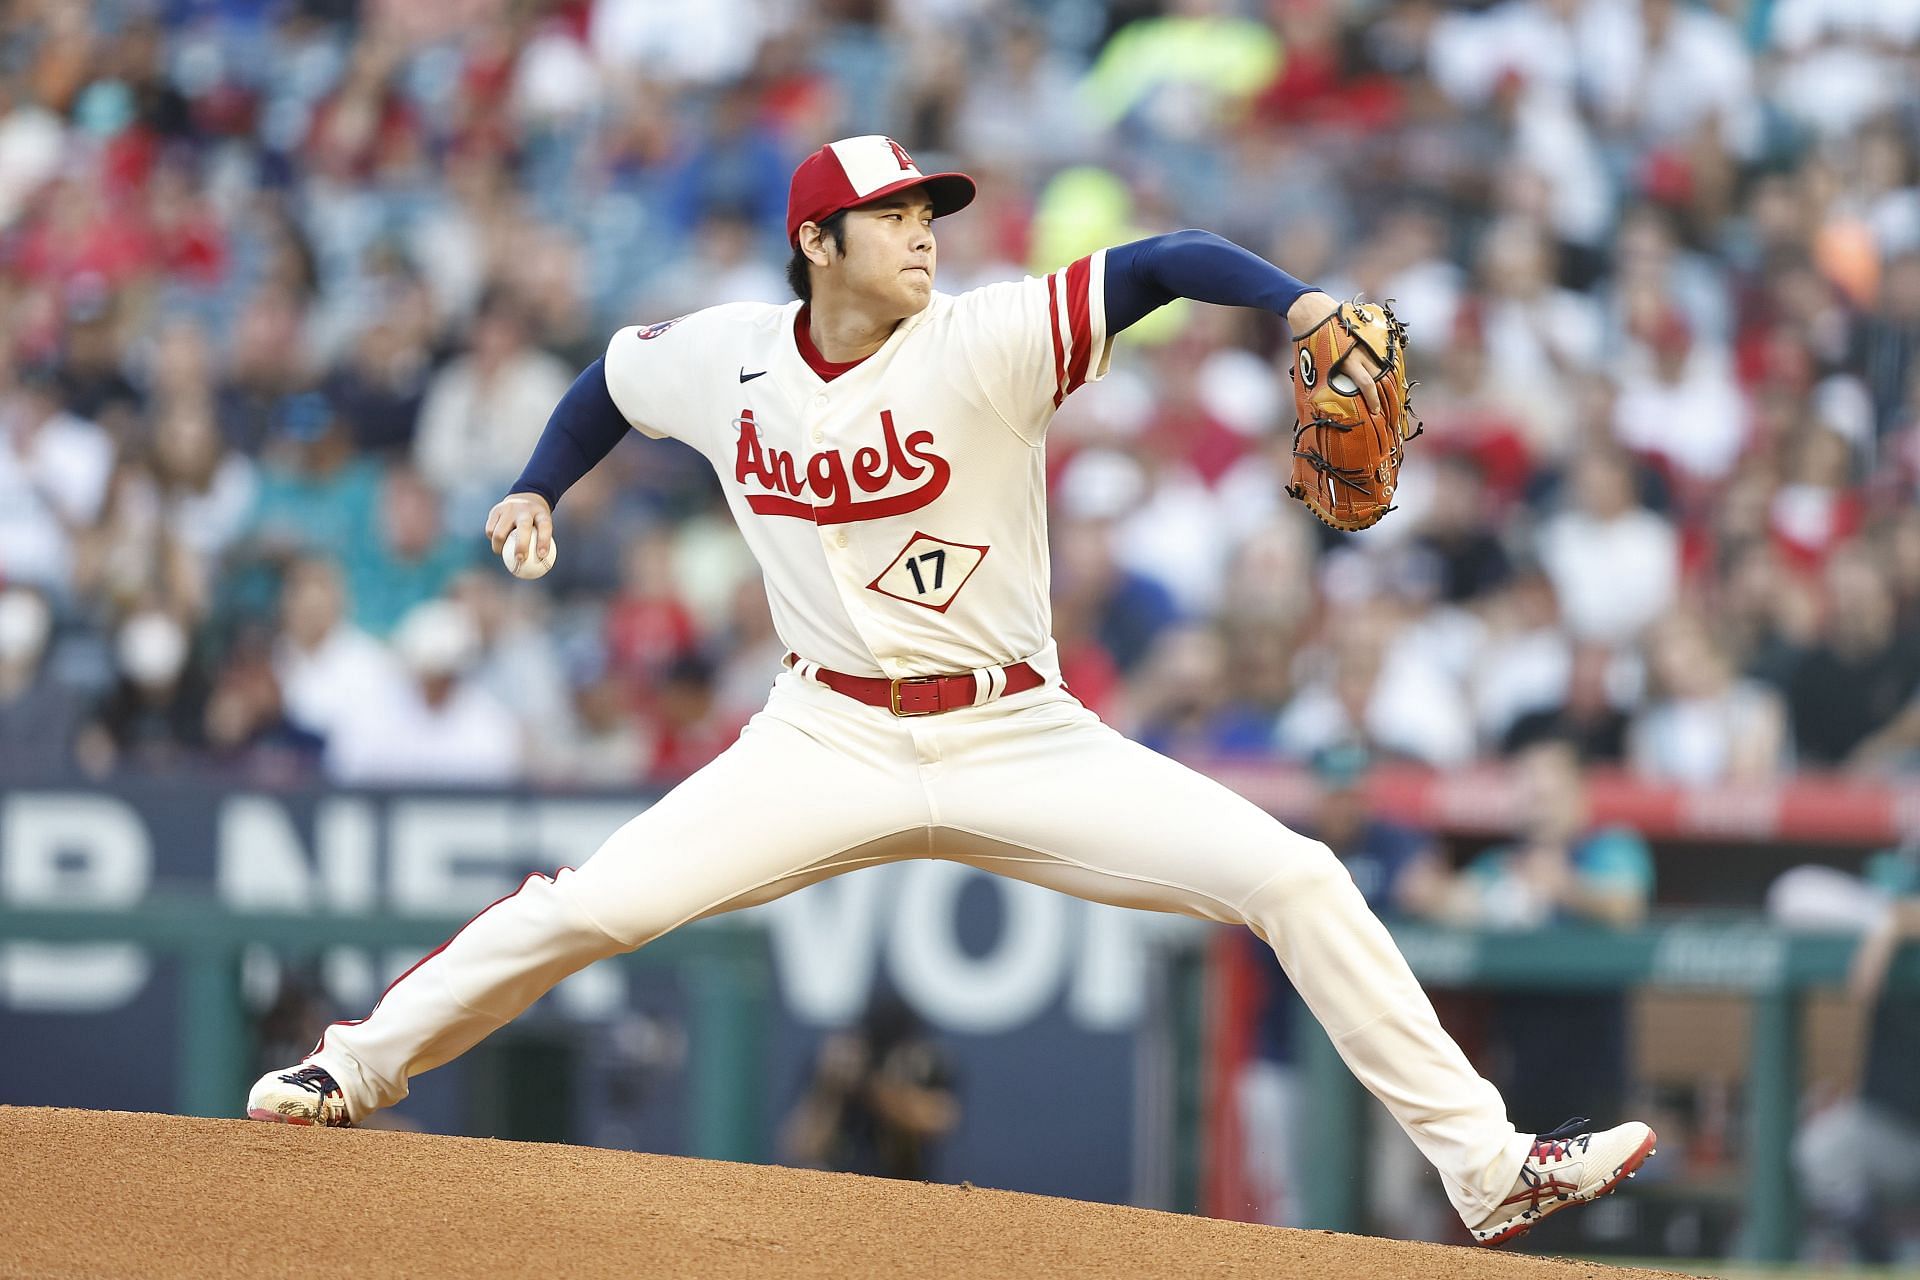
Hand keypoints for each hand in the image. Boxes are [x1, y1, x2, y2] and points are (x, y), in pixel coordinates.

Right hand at [485, 492, 552, 560]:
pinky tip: (497, 545)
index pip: (545, 526)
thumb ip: (540, 545)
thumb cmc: (535, 521)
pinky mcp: (495, 511)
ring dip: (500, 547)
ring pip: (500, 532)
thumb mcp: (542, 527)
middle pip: (523, 527)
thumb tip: (538, 570)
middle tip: (520, 560)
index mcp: (540, 513)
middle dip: (521, 545)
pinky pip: (490, 530)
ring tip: (503, 554)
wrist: (522, 498)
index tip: (542, 556)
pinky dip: (493, 541)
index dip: (544, 541)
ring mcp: (508, 509)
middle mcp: (524, 509)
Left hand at [1286, 290, 1384, 415]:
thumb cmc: (1308, 344)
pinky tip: (1381, 368)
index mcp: (1346, 361)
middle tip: (1381, 401)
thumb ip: (1320, 387)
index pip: (1367, 384)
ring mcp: (1367, 339)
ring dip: (1382, 375)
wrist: (1312, 313)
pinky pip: (1381, 349)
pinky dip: (1382, 360)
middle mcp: (1360, 350)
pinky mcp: (1370, 330)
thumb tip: (1319, 406)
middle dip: (1382, 389)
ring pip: (1381, 362)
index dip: (1373, 400)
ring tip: (1382, 386)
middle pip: (1379, 374)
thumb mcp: (1311, 368)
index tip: (1375, 411)